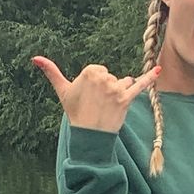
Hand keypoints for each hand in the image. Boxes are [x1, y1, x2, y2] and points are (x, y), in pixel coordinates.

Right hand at [32, 55, 157, 131]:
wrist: (89, 135)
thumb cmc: (76, 112)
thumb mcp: (62, 90)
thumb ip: (51, 71)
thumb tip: (34, 58)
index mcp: (90, 71)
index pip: (100, 70)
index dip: (96, 83)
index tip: (90, 96)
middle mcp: (104, 78)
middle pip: (112, 76)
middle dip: (108, 88)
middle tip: (98, 104)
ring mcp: (116, 89)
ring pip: (124, 82)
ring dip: (120, 92)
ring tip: (109, 107)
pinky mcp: (126, 99)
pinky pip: (140, 86)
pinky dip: (150, 78)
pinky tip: (158, 70)